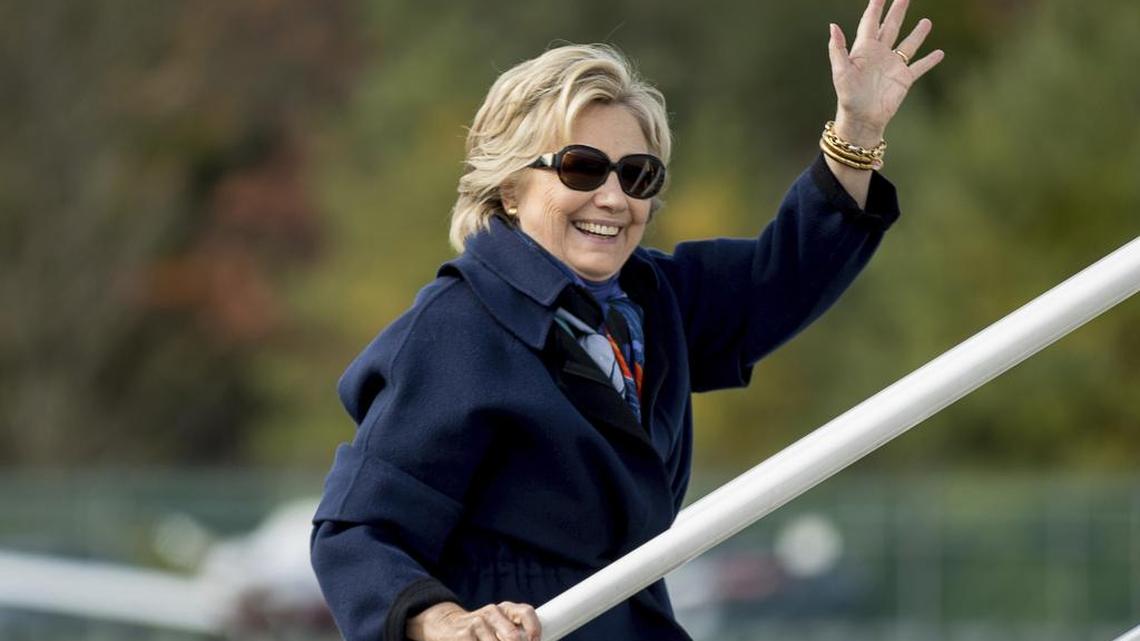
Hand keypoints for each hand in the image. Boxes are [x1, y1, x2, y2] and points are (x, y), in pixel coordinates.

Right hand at [407, 601, 540, 640]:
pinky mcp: (464, 636)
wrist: (447, 626)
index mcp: (505, 609)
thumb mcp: (499, 625)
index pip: (526, 612)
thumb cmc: (482, 630)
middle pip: (513, 636)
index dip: (534, 629)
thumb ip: (514, 631)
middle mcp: (492, 612)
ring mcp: (477, 623)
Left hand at [827, 0, 944, 144]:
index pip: (870, 22)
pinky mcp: (904, 80)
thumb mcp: (841, 72)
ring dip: (917, 33)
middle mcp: (880, 54)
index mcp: (864, 49)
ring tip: (926, 21)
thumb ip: (838, 49)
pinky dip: (930, 60)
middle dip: (897, 11)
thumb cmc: (848, 97)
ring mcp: (893, 66)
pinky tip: (940, 53)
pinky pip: (919, 66)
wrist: (862, 120)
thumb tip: (833, 26)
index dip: (875, 6)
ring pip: (908, 44)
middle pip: (890, 27)